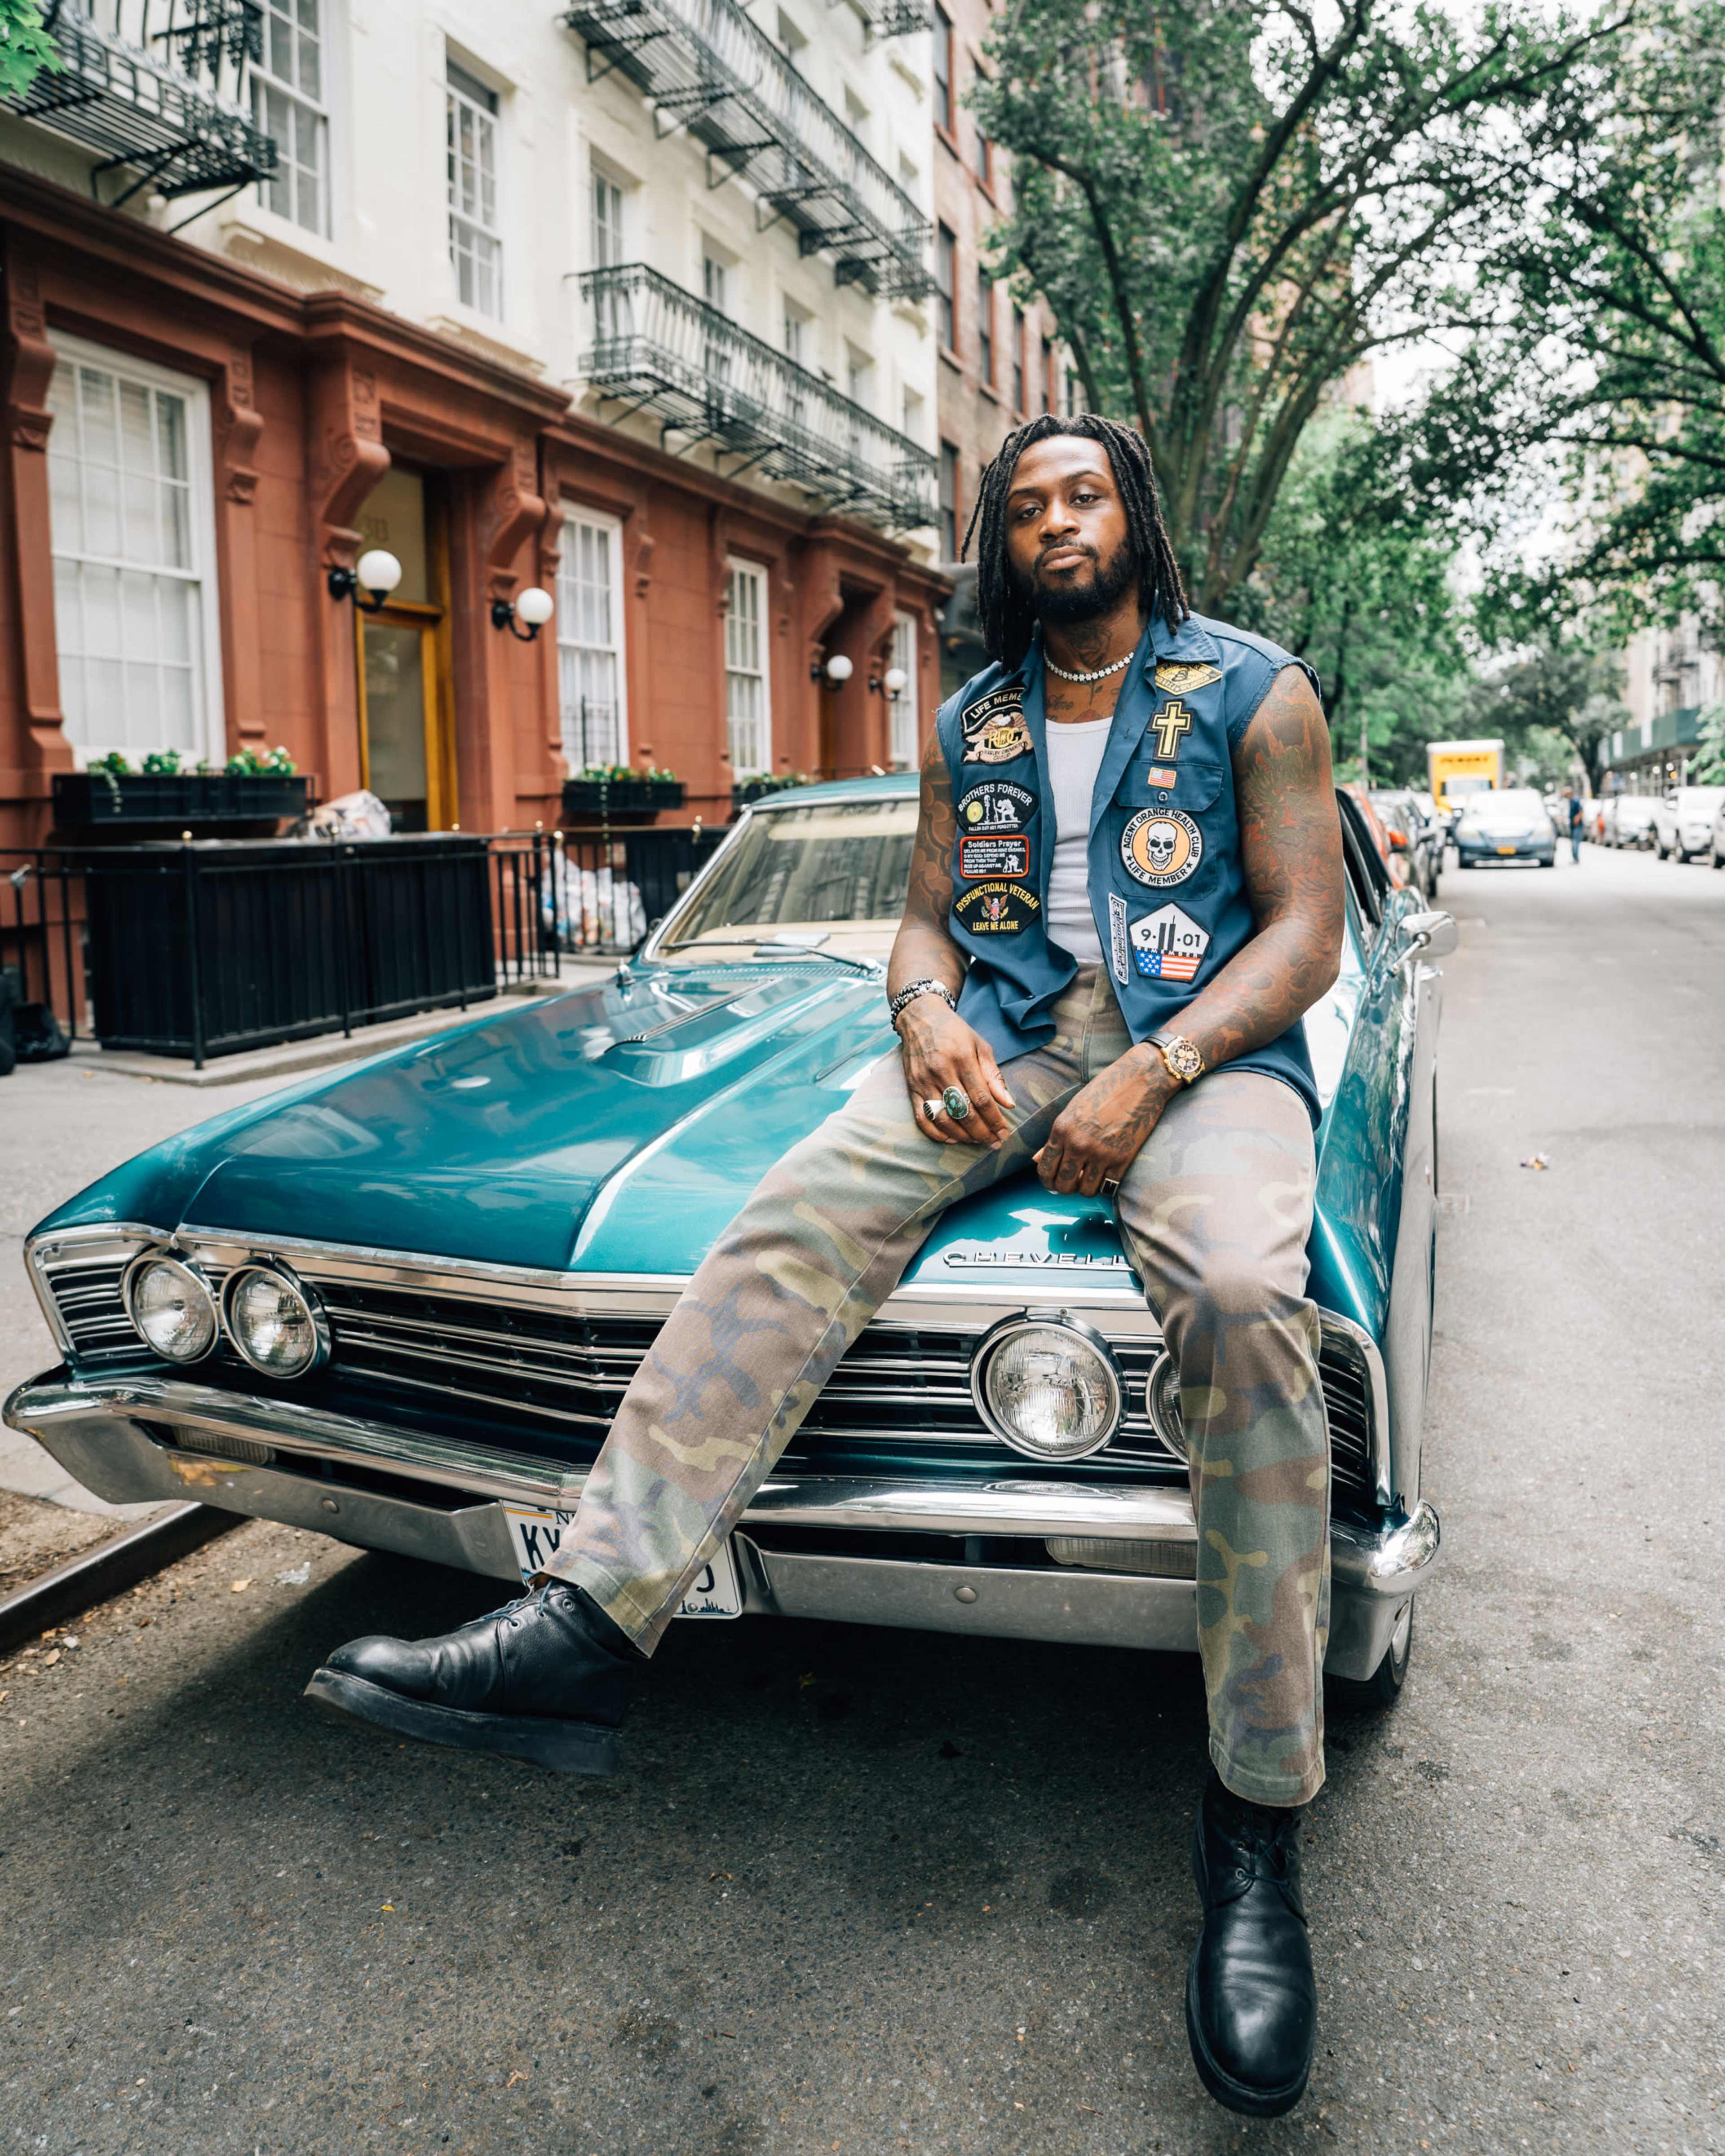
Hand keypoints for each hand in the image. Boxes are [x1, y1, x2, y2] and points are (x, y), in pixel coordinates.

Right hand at [898, 995, 1016, 1146]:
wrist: (920, 1018)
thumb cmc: (955, 1032)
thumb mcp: (981, 1046)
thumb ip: (994, 1076)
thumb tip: (1009, 1104)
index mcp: (962, 1059)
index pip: (981, 1098)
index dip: (995, 1119)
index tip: (1005, 1132)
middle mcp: (941, 1071)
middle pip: (963, 1112)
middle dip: (982, 1132)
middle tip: (995, 1142)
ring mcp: (923, 1081)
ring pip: (943, 1118)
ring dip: (962, 1136)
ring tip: (976, 1142)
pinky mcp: (911, 1088)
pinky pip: (922, 1117)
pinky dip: (936, 1132)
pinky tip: (951, 1139)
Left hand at [1035, 1046, 1176, 1195]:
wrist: (1140, 1081)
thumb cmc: (1105, 1091)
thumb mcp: (1073, 1110)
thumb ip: (1056, 1138)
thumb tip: (1037, 1160)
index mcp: (1061, 1130)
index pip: (1045, 1169)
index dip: (1047, 1181)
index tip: (1053, 1182)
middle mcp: (1078, 1144)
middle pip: (1063, 1185)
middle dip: (1065, 1188)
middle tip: (1072, 1182)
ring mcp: (1101, 1153)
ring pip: (1086, 1190)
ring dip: (1086, 1188)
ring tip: (1090, 1178)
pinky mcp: (1123, 1159)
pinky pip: (1108, 1187)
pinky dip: (1106, 1186)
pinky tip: (1106, 1176)